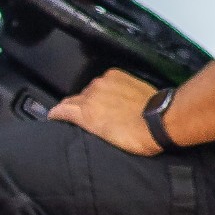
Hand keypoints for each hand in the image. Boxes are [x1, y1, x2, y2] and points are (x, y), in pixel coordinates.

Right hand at [46, 69, 162, 153]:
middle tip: (82, 116)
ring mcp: (103, 82)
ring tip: (103, 106)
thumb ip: (89, 127)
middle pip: (76, 98)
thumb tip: (85, 123)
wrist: (159, 120)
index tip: (54, 117)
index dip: (57, 114)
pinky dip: (106, 87)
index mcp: (84, 112)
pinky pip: (105, 80)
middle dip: (75, 106)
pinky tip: (114, 95)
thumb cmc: (134, 138)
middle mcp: (90, 93)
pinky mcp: (117, 74)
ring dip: (93, 96)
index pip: (61, 109)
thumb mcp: (105, 139)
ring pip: (91, 89)